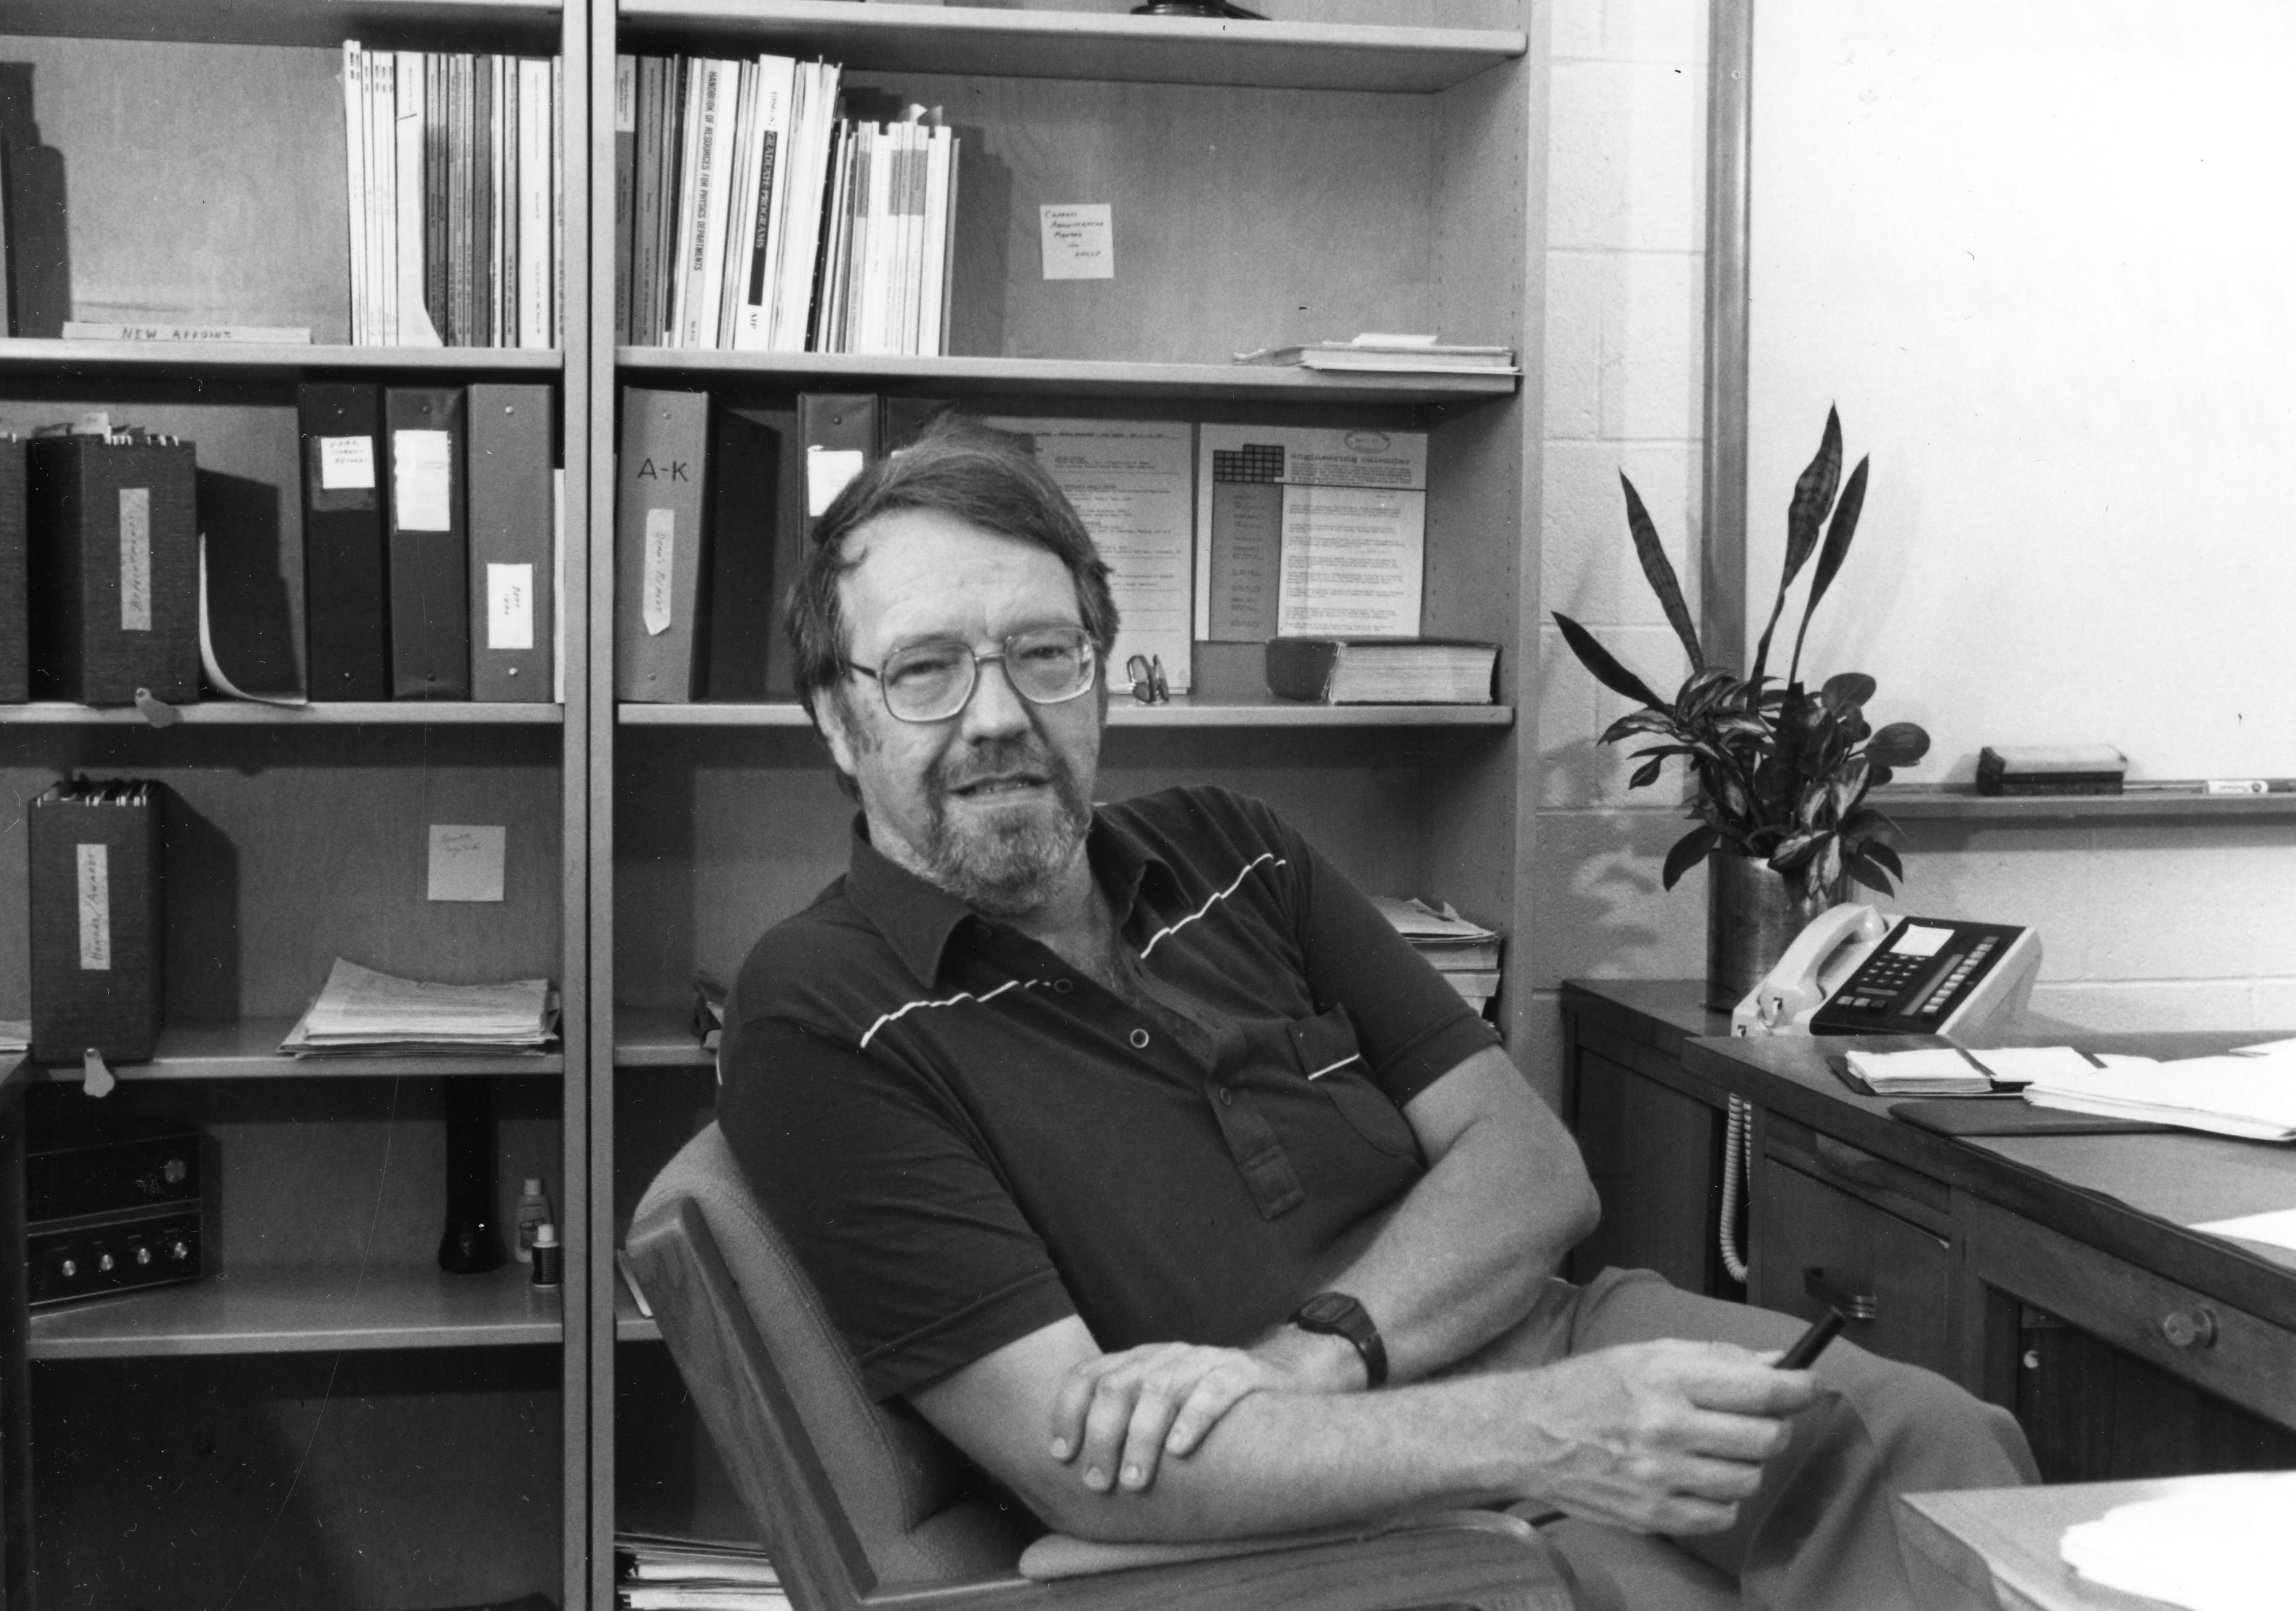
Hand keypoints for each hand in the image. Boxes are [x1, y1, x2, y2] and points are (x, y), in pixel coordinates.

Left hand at [1048, 1343, 1293, 1494]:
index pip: (1088, 1374)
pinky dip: (1192, 1420)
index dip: (1067, 1411)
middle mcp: (1165, 1356)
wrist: (1277, 1377)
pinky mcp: (1240, 1373)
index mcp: (1138, 1361)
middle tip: (1097, 1482)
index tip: (1060, 1454)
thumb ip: (1123, 1421)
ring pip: (1160, 1391)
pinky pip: (1213, 1392)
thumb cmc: (1204, 1405)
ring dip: (1141, 1439)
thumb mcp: (1159, 1405)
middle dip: (1101, 1436)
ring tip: (1134, 1481)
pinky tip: (1179, 1451)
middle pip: (1118, 1387)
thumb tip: (1071, 1468)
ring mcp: (1203, 1360)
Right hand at [1514, 1340, 1817, 1535]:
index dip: (1799, 1387)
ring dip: (1746, 1464)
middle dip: (1775, 1426)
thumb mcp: (1646, 1354)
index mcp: (1666, 1380)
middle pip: (1766, 1438)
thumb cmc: (1587, 1388)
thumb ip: (1714, 1358)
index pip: (1761, 1390)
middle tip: (1760, 1418)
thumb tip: (1775, 1363)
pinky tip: (1699, 1479)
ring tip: (1720, 1449)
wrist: (1527, 1435)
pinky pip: (1722, 1516)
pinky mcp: (1654, 1515)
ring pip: (1749, 1480)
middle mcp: (1666, 1428)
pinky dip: (1722, 1499)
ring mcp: (1660, 1477)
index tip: (1810, 1384)